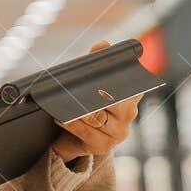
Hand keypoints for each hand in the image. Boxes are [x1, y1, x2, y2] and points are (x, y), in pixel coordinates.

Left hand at [49, 39, 141, 161]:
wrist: (75, 137)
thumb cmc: (86, 105)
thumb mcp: (92, 82)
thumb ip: (98, 61)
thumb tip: (104, 44)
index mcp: (132, 94)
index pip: (130, 82)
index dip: (118, 76)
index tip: (102, 72)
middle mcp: (130, 113)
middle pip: (113, 100)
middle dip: (93, 93)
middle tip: (76, 86)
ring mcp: (119, 133)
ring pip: (97, 117)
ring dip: (77, 109)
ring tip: (62, 101)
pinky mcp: (104, 146)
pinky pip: (86, 132)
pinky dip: (71, 123)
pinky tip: (59, 116)